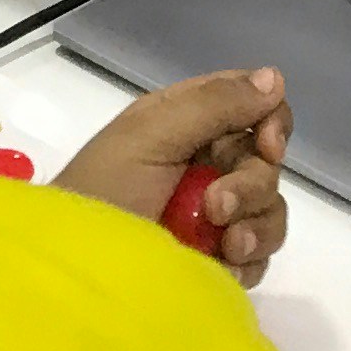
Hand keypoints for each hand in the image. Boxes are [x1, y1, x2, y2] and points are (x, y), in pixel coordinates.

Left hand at [54, 68, 291, 288]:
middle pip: (266, 162)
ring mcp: (212, 217)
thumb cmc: (103, 191)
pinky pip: (259, 255)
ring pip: (269, 209)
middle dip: (251, 185)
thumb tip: (275, 79)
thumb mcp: (149, 136)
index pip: (252, 105)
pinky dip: (250, 260)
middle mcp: (205, 164)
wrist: (76, 271)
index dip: (270, 121)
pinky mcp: (216, 262)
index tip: (267, 146)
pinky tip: (225, 268)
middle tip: (216, 208)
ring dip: (256, 226)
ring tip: (226, 246)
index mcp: (186, 123)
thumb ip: (213, 105)